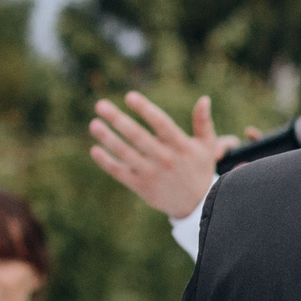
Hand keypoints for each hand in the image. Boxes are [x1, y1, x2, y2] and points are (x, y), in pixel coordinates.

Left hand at [89, 92, 232, 219]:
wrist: (197, 205)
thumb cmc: (199, 169)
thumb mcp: (207, 146)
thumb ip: (203, 122)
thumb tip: (204, 98)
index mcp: (180, 146)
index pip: (161, 123)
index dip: (145, 109)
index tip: (129, 96)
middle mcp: (165, 159)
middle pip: (137, 136)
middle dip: (118, 119)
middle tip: (100, 105)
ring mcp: (151, 173)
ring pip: (125, 153)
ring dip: (107, 138)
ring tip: (94, 124)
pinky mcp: (141, 186)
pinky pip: (120, 172)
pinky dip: (106, 162)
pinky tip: (95, 149)